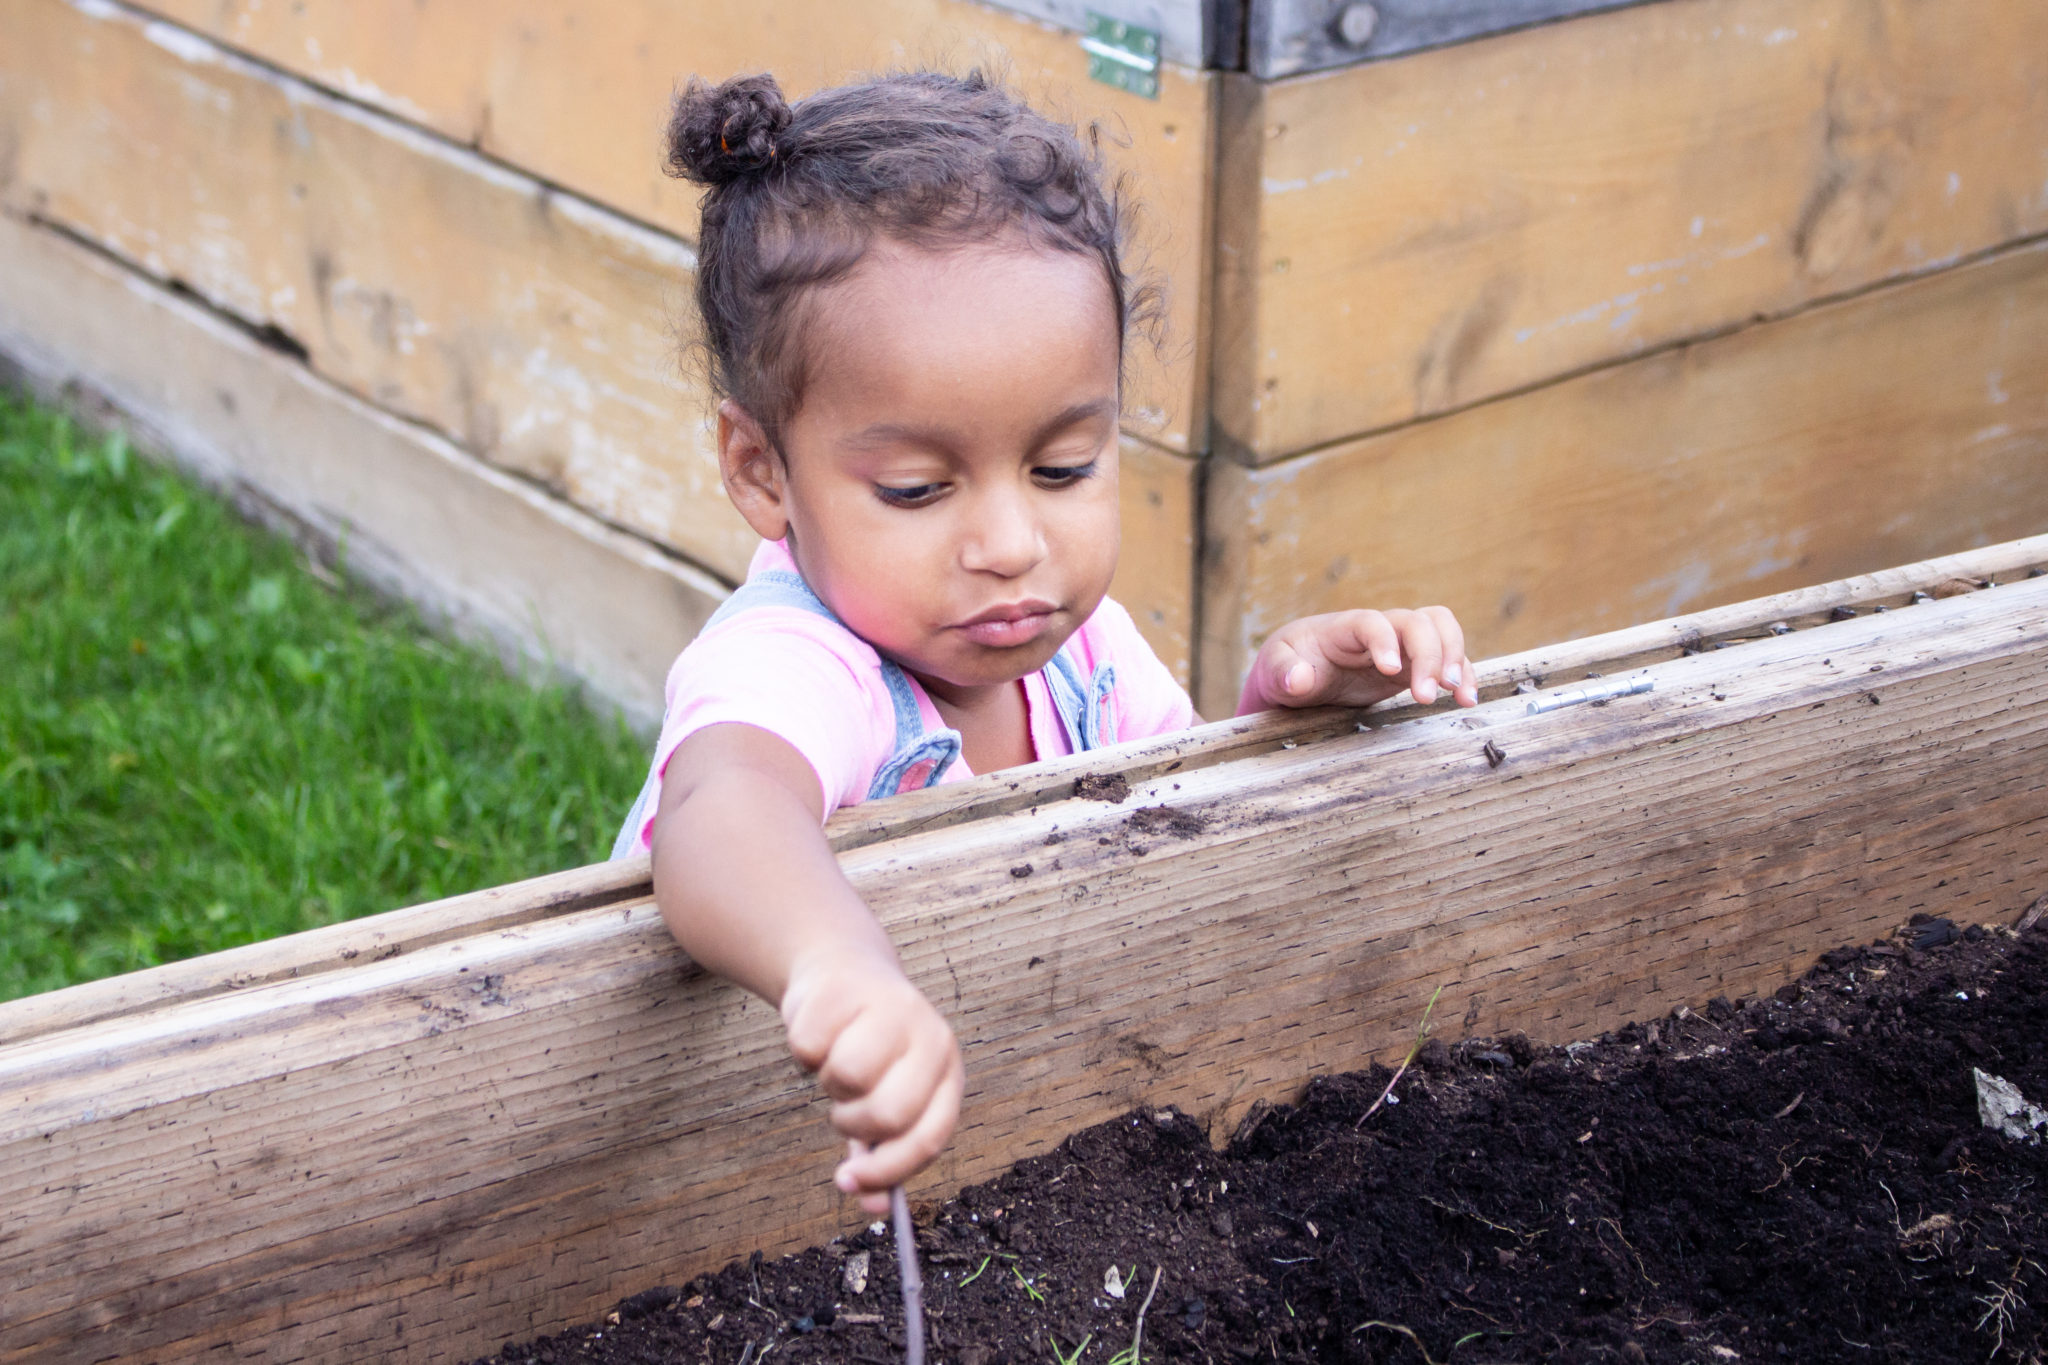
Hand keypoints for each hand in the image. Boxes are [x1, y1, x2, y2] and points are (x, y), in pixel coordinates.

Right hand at [781, 951, 964, 1214]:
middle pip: (889, 1113)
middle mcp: (929, 1037)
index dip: (890, 1170)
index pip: (930, 1136)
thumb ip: (882, 1155)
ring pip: (846, 1078)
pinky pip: (809, 1047)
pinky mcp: (846, 991)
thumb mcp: (886, 1099)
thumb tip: (873, 1208)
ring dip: (828, 1085)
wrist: (842, 974)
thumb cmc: (868, 1050)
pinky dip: (804, 1052)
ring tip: (836, 1064)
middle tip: (842, 1109)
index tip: (852, 1185)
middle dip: (853, 1124)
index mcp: (948, 1071)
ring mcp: (891, 1008)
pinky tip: (820, 1032)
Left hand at [1239, 607, 1477, 713]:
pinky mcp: (1414, 664)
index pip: (1370, 621)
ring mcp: (1400, 644)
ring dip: (1455, 658)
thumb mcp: (1273, 670)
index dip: (1384, 640)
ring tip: (1458, 695)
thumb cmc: (1286, 666)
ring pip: (1440, 629)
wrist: (1299, 672)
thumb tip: (1298, 679)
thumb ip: (1282, 672)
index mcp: (1342, 627)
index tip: (1390, 671)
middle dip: (1429, 655)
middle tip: (1427, 695)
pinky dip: (1463, 674)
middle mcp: (1378, 629)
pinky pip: (1448, 657)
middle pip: (1417, 621)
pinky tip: (1467, 700)